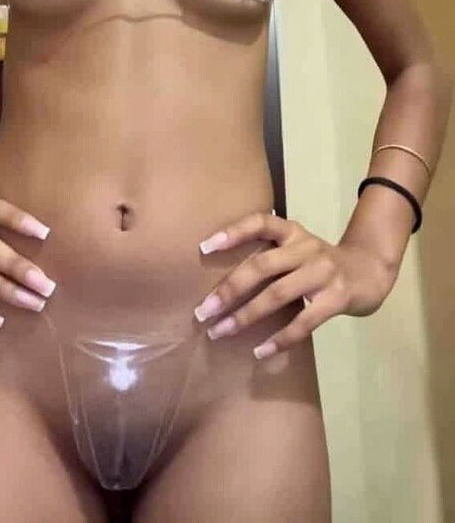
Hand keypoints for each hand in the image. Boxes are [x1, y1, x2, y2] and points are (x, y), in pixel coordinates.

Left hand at [194, 211, 395, 358]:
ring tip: (220, 333)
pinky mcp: (336, 298)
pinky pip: (303, 321)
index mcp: (293, 232)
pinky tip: (260, 352)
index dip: (232, 232)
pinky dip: (280, 339)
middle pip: (262, 266)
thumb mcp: (297, 248)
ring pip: (277, 295)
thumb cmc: (321, 263)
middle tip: (203, 311)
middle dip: (229, 289)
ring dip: (245, 316)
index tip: (204, 247)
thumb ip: (270, 255)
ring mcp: (323, 272)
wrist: (370, 271)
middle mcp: (306, 247)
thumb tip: (223, 282)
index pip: (260, 223)